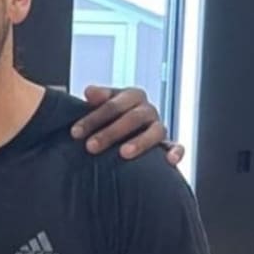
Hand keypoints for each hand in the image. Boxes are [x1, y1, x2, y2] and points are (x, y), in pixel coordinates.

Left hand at [70, 86, 185, 164]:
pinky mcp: (169, 144)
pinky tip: (169, 161)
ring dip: (140, 142)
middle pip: (132, 118)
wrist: (124, 131)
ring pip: (156, 131)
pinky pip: (177, 146)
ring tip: (123, 153)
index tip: (75, 133)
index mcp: (131, 95)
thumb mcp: (100, 106)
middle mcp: (147, 109)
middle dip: (110, 132)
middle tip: (90, 147)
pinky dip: (176, 152)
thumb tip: (89, 92)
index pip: (112, 104)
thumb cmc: (108, 119)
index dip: (93, 118)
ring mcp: (159, 126)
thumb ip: (96, 98)